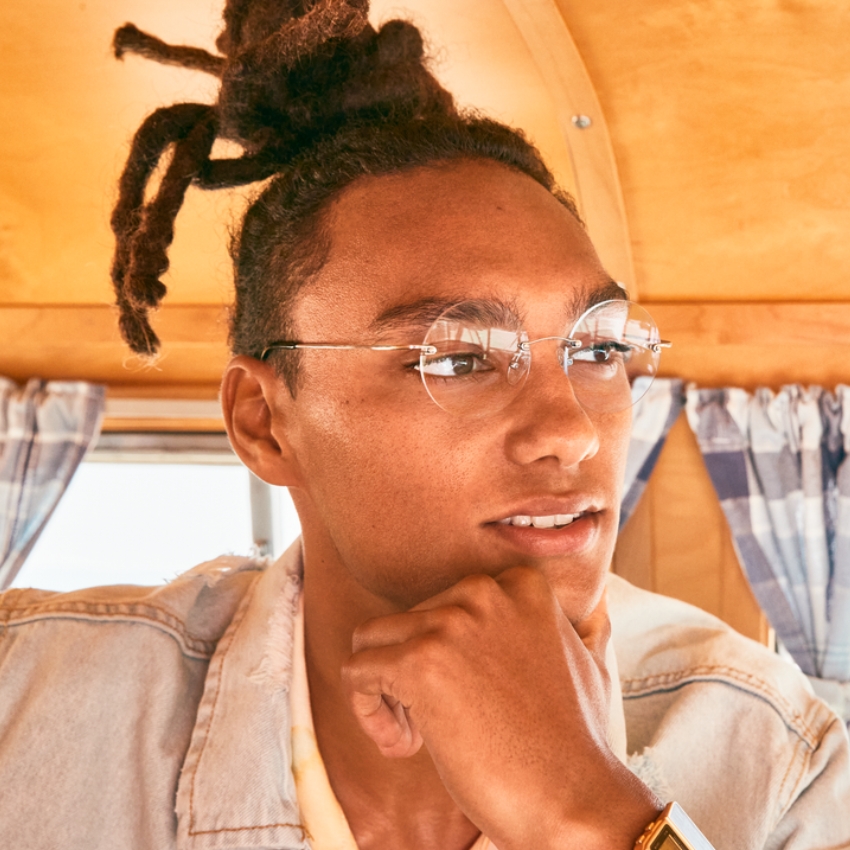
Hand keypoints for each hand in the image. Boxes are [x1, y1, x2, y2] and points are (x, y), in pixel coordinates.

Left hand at [342, 567, 659, 849]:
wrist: (574, 799)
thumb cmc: (575, 743)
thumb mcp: (587, 663)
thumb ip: (580, 628)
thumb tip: (594, 609)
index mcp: (520, 583)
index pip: (443, 603)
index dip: (443, 653)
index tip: (463, 695)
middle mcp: (483, 591)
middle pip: (405, 621)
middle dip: (411, 673)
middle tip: (438, 724)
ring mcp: (450, 623)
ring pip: (371, 640)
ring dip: (385, 691)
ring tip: (416, 736)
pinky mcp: (420, 662)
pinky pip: (356, 672)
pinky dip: (367, 712)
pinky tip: (405, 746)